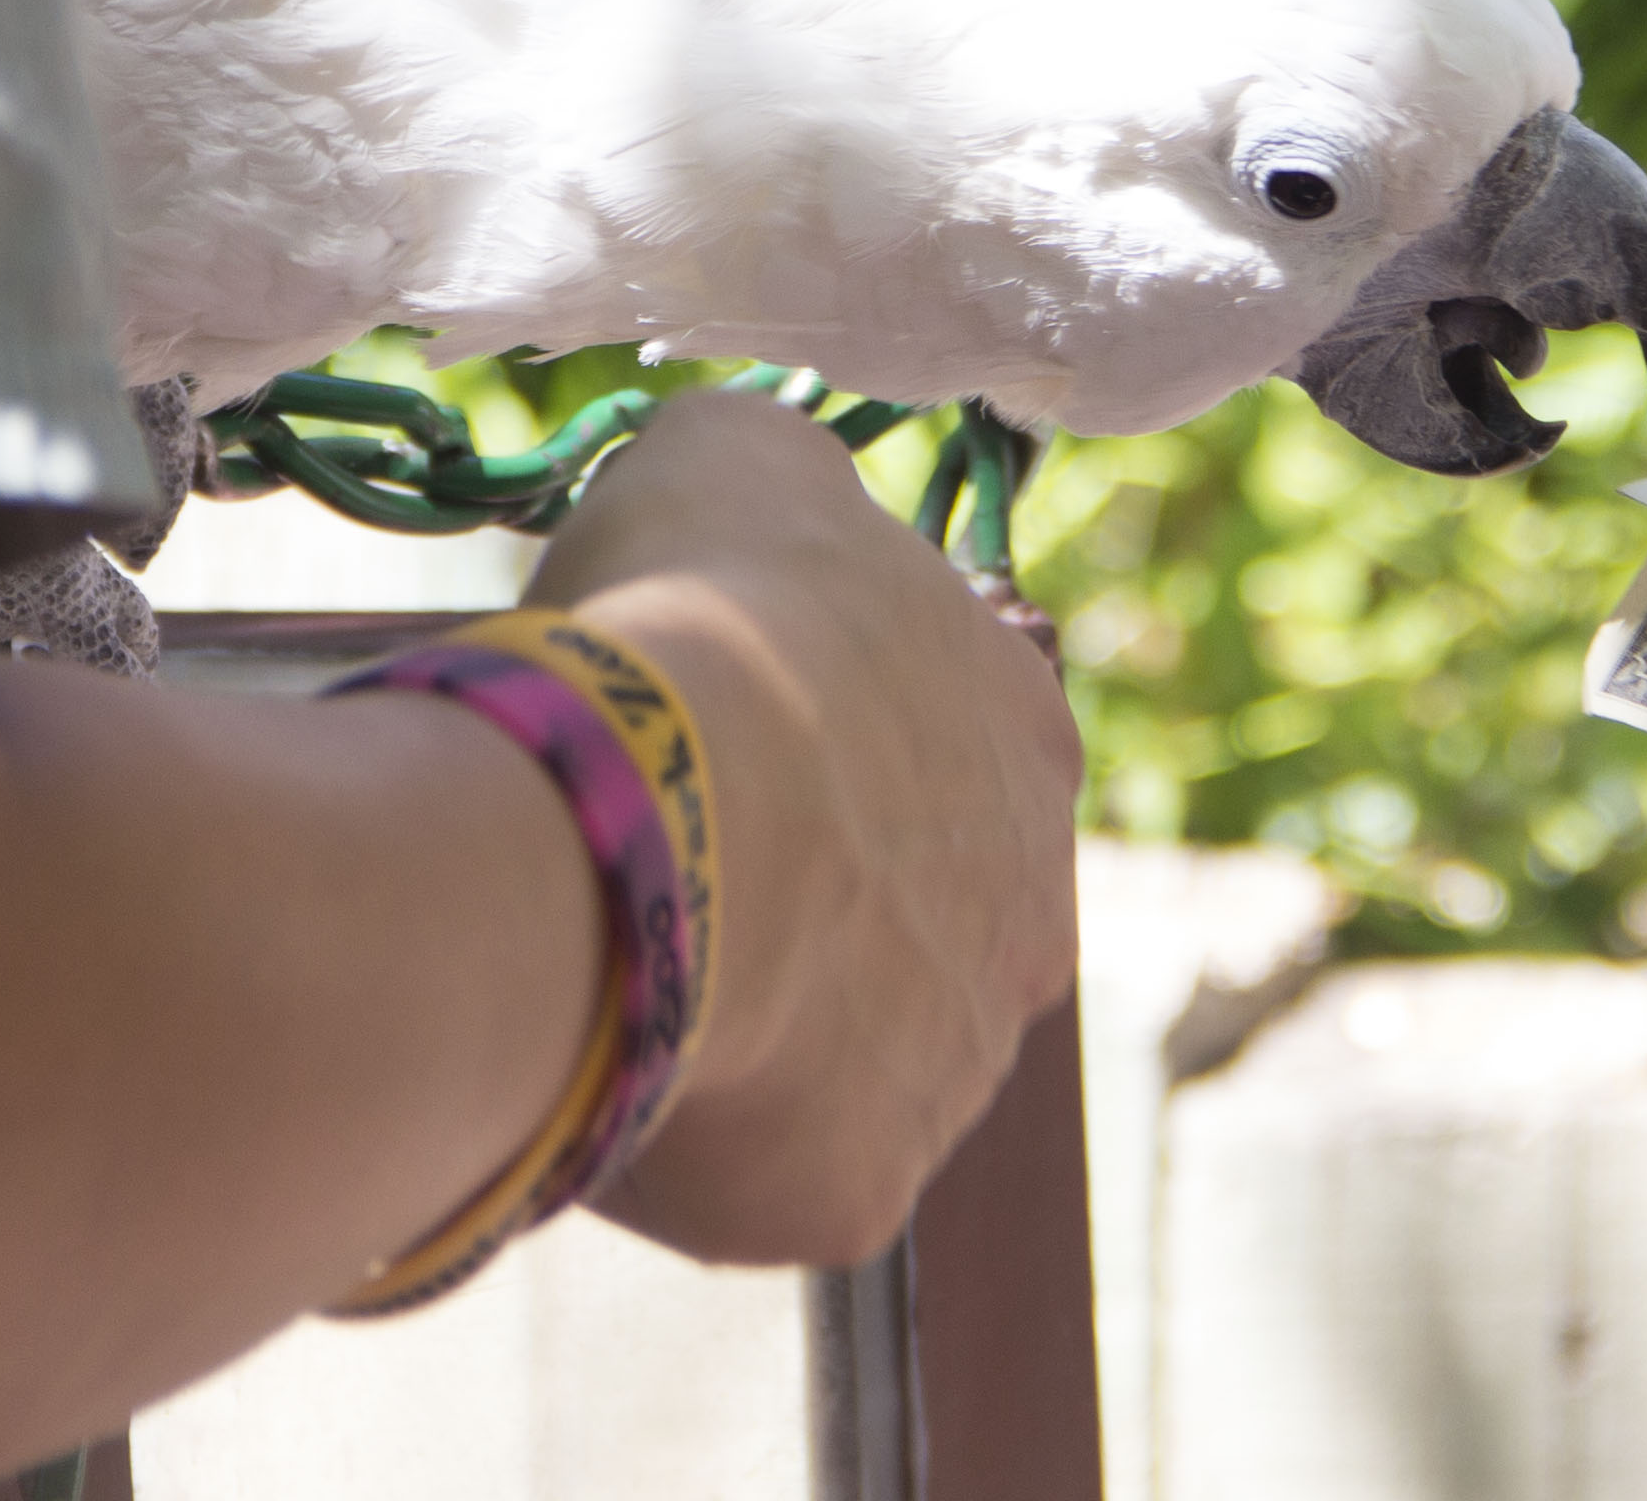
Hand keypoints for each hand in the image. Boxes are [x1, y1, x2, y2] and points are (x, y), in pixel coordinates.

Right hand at [526, 393, 1082, 1263]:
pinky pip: (764, 1164)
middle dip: (794, 897)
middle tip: (653, 865)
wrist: (643, 823)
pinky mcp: (863, 1187)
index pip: (928, 739)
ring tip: (616, 965)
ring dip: (747, 1015)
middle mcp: (1033, 910)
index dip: (802, 736)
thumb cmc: (693, 621)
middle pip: (901, 912)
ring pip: (836, 1047)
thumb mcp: (734, 458)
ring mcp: (957, 1067)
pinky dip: (689, 1128)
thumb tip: (777, 505)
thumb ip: (785, 486)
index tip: (699, 734)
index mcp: (1024, 733)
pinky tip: (614, 1062)